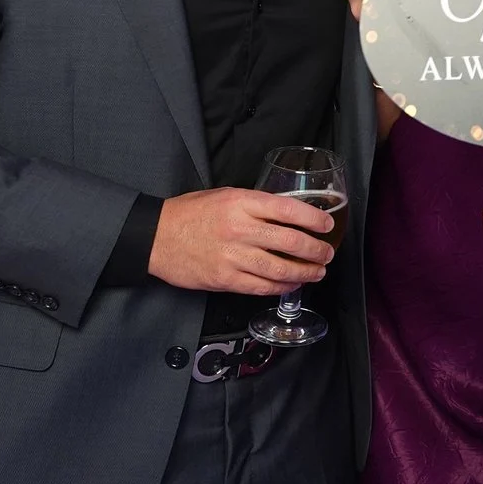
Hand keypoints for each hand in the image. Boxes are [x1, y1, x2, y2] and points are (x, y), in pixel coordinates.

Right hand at [148, 187, 335, 293]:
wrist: (155, 236)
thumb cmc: (189, 213)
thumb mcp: (224, 196)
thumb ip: (254, 204)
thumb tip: (288, 215)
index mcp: (240, 202)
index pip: (287, 209)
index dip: (313, 219)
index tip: (327, 225)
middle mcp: (239, 228)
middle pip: (289, 241)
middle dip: (315, 250)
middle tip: (327, 253)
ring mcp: (231, 256)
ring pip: (279, 268)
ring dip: (304, 272)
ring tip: (317, 272)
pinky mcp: (223, 279)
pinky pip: (260, 286)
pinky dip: (280, 287)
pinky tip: (291, 284)